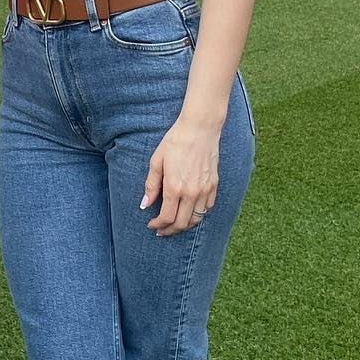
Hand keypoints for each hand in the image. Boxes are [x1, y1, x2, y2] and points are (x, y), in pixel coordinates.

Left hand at [142, 117, 220, 236]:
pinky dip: (198, 214)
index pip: (167, 218)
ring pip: (196, 219)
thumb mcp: (157, 161)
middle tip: (161, 230)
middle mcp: (192, 192)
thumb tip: (145, 204)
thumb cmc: (175, 142)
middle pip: (182, 223)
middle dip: (169, 230)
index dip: (158, 225)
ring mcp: (205, 189)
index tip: (151, 224)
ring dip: (184, 225)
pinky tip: (189, 211)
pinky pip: (207, 208)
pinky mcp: (214, 185)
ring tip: (174, 224)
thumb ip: (151, 185)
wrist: (200, 128)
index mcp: (175, 187)